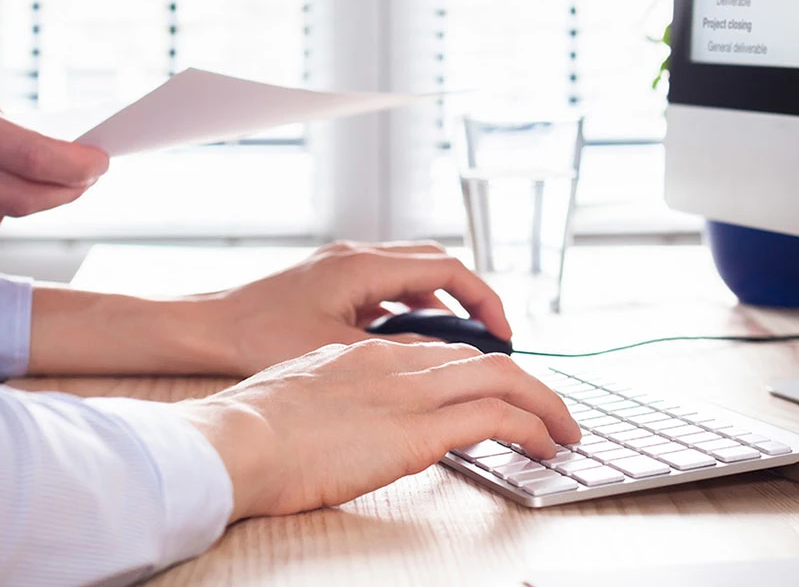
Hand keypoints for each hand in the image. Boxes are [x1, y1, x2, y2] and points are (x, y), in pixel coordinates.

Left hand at [23, 241, 515, 377]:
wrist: (206, 328)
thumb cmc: (257, 338)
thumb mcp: (335, 351)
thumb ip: (393, 353)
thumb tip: (444, 363)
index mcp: (364, 266)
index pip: (447, 267)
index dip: (484, 299)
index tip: (503, 332)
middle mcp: (357, 255)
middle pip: (436, 262)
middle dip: (471, 297)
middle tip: (492, 335)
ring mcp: (343, 265)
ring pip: (412, 271)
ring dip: (441, 301)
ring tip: (459, 341)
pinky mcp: (330, 281)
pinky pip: (387, 284)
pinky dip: (410, 305)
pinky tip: (409, 340)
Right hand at [178, 340, 579, 519]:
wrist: (235, 441)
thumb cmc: (247, 432)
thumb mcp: (296, 399)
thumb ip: (331, 401)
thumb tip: (344, 425)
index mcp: (361, 354)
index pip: (437, 353)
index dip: (475, 373)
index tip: (494, 393)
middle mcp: (393, 362)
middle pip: (480, 360)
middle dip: (524, 384)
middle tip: (549, 411)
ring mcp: (409, 392)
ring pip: (503, 379)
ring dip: (543, 404)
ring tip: (563, 431)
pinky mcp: (419, 429)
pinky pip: (497, 417)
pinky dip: (532, 427)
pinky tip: (546, 445)